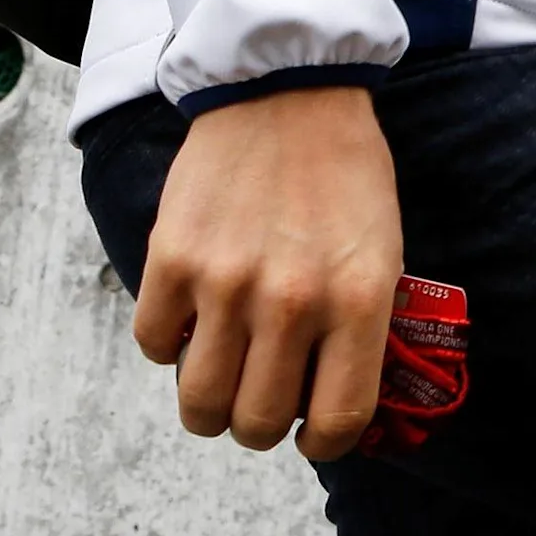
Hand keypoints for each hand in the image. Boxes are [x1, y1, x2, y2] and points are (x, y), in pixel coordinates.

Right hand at [131, 85, 401, 460]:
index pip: (338, 418)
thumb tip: (331, 399)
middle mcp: (291, 301)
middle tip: (260, 401)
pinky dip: (168, 345)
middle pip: (259, 423)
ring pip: (199, 402)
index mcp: (358, 299)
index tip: (313, 435)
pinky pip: (153, 345)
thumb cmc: (344, 172)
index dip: (323, 443)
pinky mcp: (170, 260)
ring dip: (208, 404)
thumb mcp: (382, 248)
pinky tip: (191, 319)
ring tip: (220, 378)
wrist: (286, 91)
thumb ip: (360, 325)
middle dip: (259, 426)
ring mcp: (225, 283)